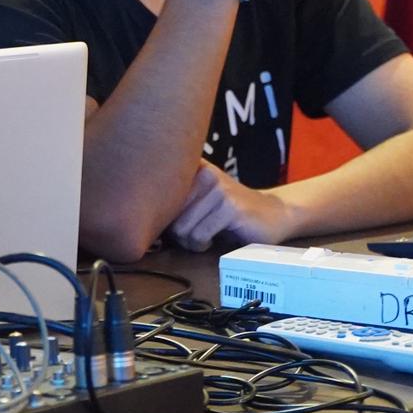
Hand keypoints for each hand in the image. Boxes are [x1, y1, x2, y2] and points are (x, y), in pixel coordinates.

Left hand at [167, 162, 300, 252]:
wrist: (273, 214)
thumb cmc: (227, 212)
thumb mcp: (197, 200)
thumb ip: (172, 201)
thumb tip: (139, 219)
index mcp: (191, 167)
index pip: (156, 196)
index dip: (161, 218)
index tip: (168, 225)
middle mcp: (203, 173)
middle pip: (167, 215)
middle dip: (176, 234)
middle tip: (191, 236)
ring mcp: (218, 189)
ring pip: (182, 229)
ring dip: (190, 242)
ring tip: (202, 238)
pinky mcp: (230, 207)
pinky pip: (200, 235)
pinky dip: (202, 245)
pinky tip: (212, 240)